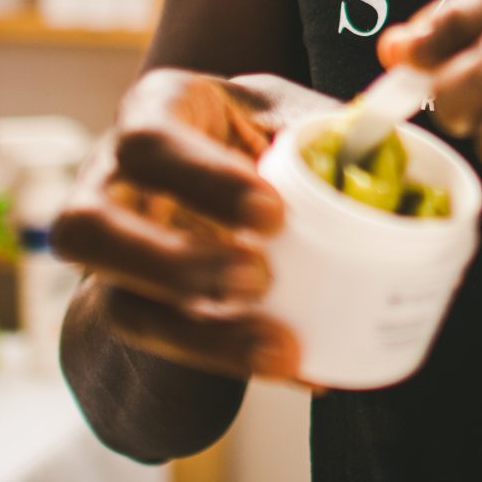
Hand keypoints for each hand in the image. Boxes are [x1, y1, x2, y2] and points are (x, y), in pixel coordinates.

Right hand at [51, 69, 337, 381]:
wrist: (212, 188)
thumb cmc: (255, 136)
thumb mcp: (284, 112)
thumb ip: (329, 127)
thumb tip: (393, 150)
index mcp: (154, 113)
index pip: (148, 141)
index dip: (202, 180)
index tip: (273, 213)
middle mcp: (111, 183)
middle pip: (88, 229)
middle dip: (171, 263)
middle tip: (258, 279)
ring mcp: (115, 257)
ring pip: (121, 307)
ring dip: (198, 335)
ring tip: (279, 347)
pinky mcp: (134, 310)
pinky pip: (168, 351)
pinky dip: (235, 363)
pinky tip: (298, 368)